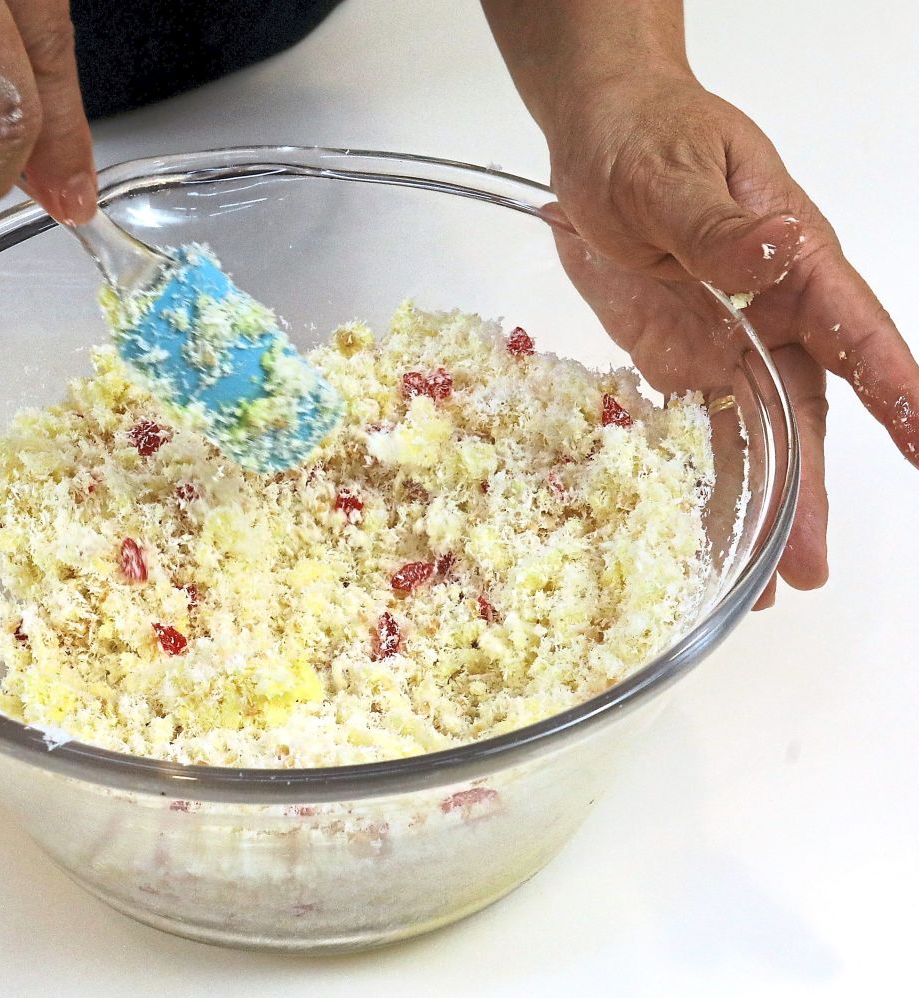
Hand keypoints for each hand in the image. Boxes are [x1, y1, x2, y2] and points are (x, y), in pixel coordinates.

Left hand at [545, 73, 918, 607]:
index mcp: (793, 261)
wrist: (595, 139)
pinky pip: (698, 429)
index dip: (895, 391)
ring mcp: (727, 341)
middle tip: (812, 566)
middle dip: (813, 489)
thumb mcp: (671, 176)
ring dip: (765, 503)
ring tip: (770, 580)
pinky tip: (709, 530)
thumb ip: (715, 226)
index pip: (857, 333)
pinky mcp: (679, 359)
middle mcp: (772, 313)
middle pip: (808, 411)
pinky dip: (704, 480)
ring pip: (759, 434)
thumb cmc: (644, 138)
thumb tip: (778, 254)